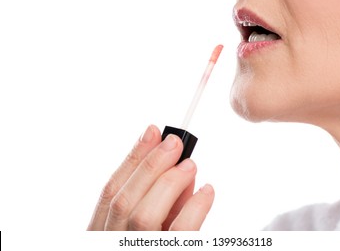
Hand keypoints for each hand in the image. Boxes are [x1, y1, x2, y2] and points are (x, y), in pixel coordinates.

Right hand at [87, 125, 214, 230]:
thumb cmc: (156, 239)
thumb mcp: (151, 225)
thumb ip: (160, 200)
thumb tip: (180, 167)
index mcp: (101, 231)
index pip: (109, 191)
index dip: (132, 158)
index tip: (152, 131)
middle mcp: (112, 243)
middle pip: (122, 200)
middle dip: (150, 165)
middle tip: (174, 142)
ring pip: (143, 214)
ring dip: (168, 182)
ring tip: (190, 164)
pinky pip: (179, 234)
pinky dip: (195, 208)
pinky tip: (206, 192)